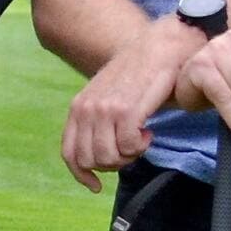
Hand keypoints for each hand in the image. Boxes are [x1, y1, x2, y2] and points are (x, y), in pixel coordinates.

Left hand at [60, 12, 194, 192]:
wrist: (160, 45)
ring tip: (140, 138)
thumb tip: (100, 158)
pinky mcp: (128, 109)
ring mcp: (106, 109)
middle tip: (132, 149)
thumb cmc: (139, 75)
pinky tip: (149, 131)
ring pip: (110, 157)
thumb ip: (98, 123)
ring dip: (129, 155)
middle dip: (114, 164)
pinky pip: (128, 147)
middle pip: (91, 160)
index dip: (82, 174)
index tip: (96, 186)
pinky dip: (141, 146)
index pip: (69, 153)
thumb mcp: (107, 97)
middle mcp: (88, 108)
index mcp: (79, 107)